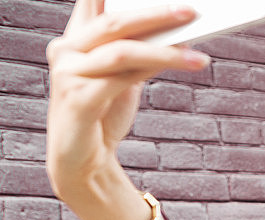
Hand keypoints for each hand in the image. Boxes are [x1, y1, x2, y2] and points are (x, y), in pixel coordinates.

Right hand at [45, 0, 208, 202]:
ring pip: (123, 50)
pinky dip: (155, 69)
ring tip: (199, 55)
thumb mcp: (123, 76)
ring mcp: (69, 74)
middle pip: (115, 20)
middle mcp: (66, 49)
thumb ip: (139, 51)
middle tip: (191, 11)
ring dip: (166, 50)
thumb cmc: (104, 113)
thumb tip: (178, 31)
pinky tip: (183, 65)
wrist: (84, 160)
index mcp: (75, 37)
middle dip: (156, 13)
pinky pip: (122, 79)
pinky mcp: (78, 99)